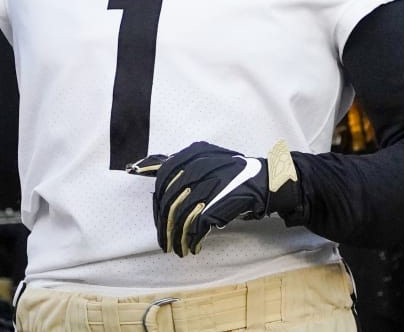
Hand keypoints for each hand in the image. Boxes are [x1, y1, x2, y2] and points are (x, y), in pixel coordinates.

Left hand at [127, 140, 299, 256]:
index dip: (157, 203)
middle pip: (168, 200)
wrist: (265, 182)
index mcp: (193, 153)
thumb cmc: (233, 174)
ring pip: (180, 216)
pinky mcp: (217, 203)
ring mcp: (208, 184)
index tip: (156, 220)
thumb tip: (138, 165)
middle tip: (165, 242)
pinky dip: (191, 240)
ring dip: (176, 238)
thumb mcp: (204, 159)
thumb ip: (174, 163)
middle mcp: (198, 166)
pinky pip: (195, 226)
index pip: (163, 178)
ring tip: (178, 249)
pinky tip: (193, 247)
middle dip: (164, 225)